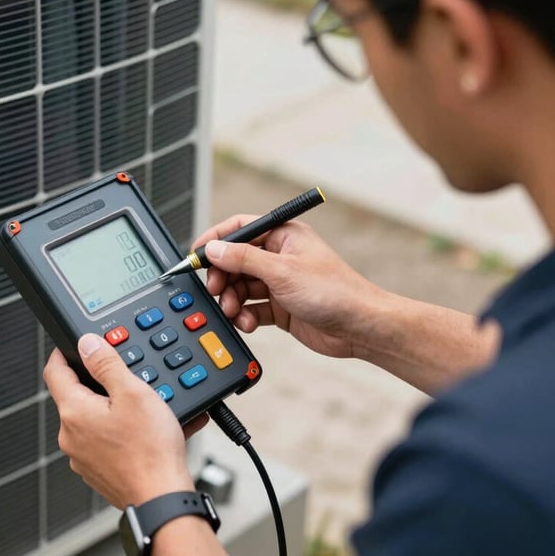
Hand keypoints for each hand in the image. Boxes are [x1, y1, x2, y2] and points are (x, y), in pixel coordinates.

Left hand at [43, 333, 206, 509]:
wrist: (162, 498)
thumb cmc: (149, 451)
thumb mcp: (133, 393)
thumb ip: (106, 364)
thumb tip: (87, 344)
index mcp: (74, 412)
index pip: (54, 371)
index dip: (63, 352)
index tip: (73, 344)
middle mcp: (71, 436)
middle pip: (77, 396)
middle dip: (99, 382)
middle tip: (124, 375)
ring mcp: (83, 457)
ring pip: (94, 419)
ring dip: (115, 408)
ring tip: (147, 407)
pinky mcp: (99, 471)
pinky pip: (106, 441)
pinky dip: (124, 431)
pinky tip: (150, 430)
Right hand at [193, 216, 386, 359]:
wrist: (359, 327)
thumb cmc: (334, 291)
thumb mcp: (282, 271)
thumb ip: (243, 259)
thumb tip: (214, 249)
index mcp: (284, 235)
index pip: (240, 228)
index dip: (216, 240)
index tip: (196, 255)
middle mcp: (280, 256)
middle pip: (235, 261)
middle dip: (222, 277)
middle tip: (215, 290)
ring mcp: (279, 283)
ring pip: (241, 287)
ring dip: (232, 300)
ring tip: (233, 311)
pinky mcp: (280, 307)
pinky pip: (251, 307)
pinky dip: (244, 315)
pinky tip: (247, 322)